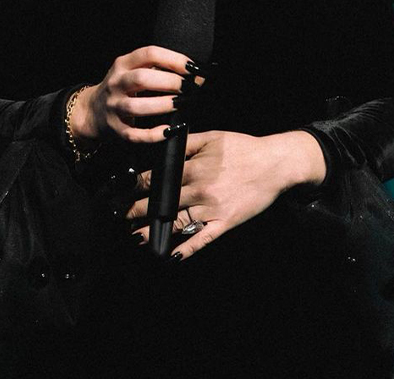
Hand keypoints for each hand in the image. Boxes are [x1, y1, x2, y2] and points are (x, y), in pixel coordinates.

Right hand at [68, 45, 203, 145]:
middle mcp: (116, 84)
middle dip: (170, 82)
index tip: (192, 67)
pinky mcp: (116, 130)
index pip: (149, 54)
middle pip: (142, 79)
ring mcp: (114, 108)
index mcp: (122, 64)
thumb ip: (159, 69)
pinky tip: (169, 130)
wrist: (92, 112)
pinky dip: (153, 134)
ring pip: (138, 107)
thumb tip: (197, 73)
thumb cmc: (122, 88)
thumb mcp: (133, 71)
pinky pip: (135, 134)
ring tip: (181, 104)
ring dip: (163, 105)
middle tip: (189, 87)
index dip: (173, 59)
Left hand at [126, 129, 325, 259]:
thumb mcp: (211, 137)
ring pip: (176, 223)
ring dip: (153, 231)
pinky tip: (170, 256)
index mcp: (193, 167)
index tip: (121, 192)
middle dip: (136, 210)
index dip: (136, 187)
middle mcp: (198, 189)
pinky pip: (201, 239)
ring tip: (135, 237)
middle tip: (120, 216)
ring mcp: (211, 209)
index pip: (157, 178)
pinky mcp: (225, 223)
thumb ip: (185, 143)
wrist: (274, 164)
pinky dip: (185, 249)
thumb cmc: (242, 148)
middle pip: (161, 202)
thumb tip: (161, 145)